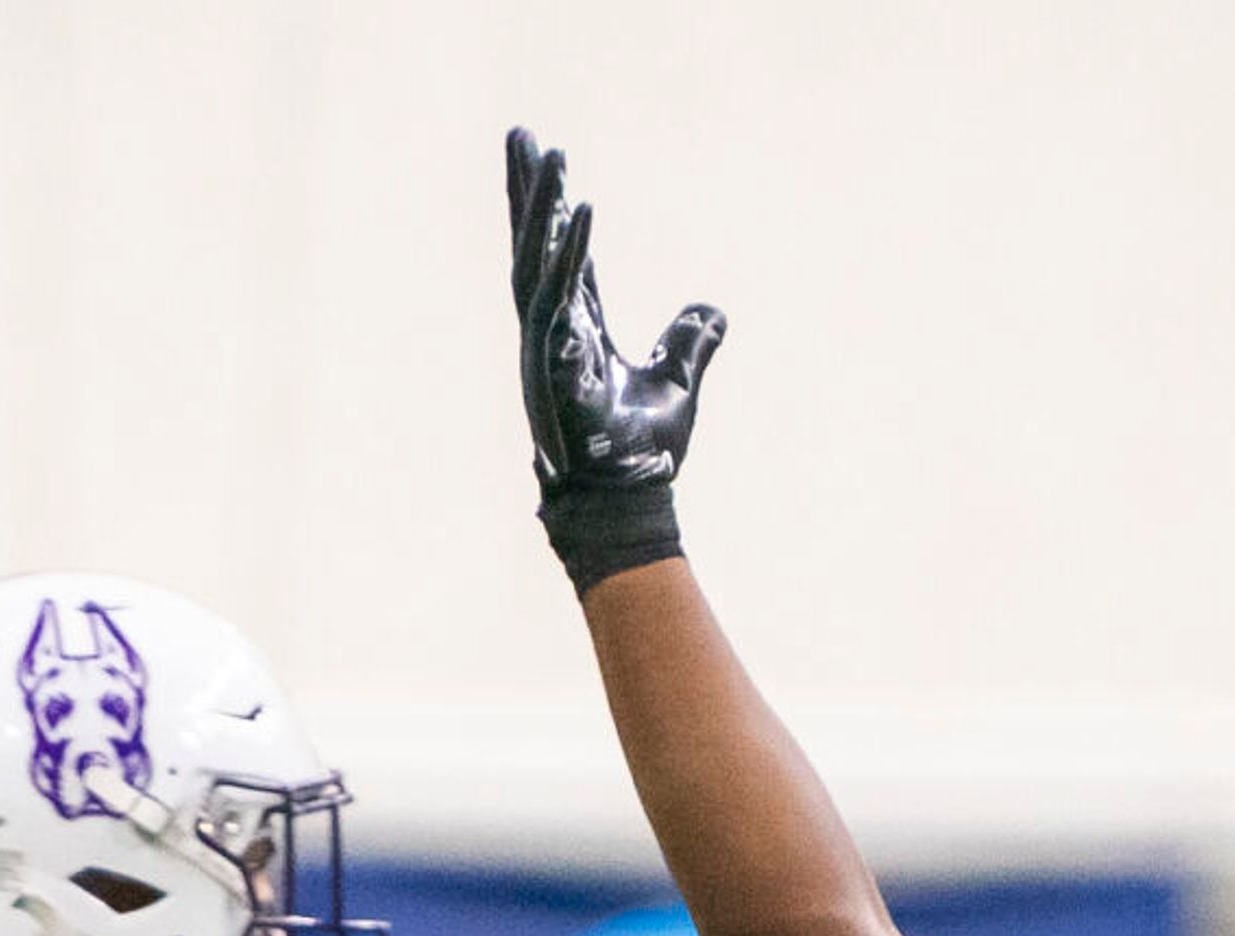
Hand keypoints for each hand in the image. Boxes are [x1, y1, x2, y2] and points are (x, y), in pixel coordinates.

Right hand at [507, 127, 724, 496]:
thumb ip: (690, 342)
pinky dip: (570, 254)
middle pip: (534, 244)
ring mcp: (546, 344)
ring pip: (536, 260)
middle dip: (527, 188)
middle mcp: (551, 330)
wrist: (625, 503)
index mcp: (573, 329)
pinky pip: (560, 296)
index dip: (554, 208)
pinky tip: (580, 212)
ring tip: (548, 153)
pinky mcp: (554, 361)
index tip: (545, 158)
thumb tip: (715, 311)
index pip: (561, 255)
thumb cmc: (641, 450)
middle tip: (519, 132)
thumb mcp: (677, 382)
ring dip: (542, 206)